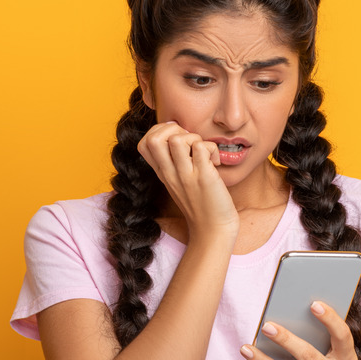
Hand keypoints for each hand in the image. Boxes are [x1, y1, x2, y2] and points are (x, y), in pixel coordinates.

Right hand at [137, 121, 238, 240]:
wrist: (212, 230)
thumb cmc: (200, 203)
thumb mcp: (179, 182)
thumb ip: (175, 161)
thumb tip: (181, 136)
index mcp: (163, 173)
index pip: (144, 143)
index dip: (160, 132)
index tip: (177, 140)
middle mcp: (170, 173)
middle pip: (154, 138)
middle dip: (174, 129)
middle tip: (190, 142)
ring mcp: (186, 176)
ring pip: (178, 139)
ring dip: (195, 138)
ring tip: (204, 152)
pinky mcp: (204, 178)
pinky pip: (202, 148)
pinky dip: (212, 149)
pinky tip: (216, 162)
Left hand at [240, 301, 360, 359]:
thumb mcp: (340, 354)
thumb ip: (324, 336)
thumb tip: (290, 314)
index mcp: (347, 359)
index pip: (342, 336)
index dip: (330, 319)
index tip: (314, 304)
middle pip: (308, 356)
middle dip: (286, 340)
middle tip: (266, 326)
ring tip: (246, 348)